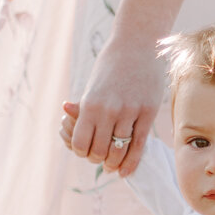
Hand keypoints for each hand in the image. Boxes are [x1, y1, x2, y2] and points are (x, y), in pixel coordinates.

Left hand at [65, 30, 165, 175]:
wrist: (136, 44)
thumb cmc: (111, 65)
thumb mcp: (92, 85)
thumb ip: (84, 107)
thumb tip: (66, 115)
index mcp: (90, 104)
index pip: (80, 143)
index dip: (81, 153)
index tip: (85, 152)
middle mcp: (109, 110)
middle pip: (99, 151)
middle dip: (98, 161)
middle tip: (100, 161)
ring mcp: (130, 112)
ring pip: (120, 151)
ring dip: (114, 163)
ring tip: (113, 167)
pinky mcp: (148, 113)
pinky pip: (139, 145)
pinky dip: (132, 162)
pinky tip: (126, 170)